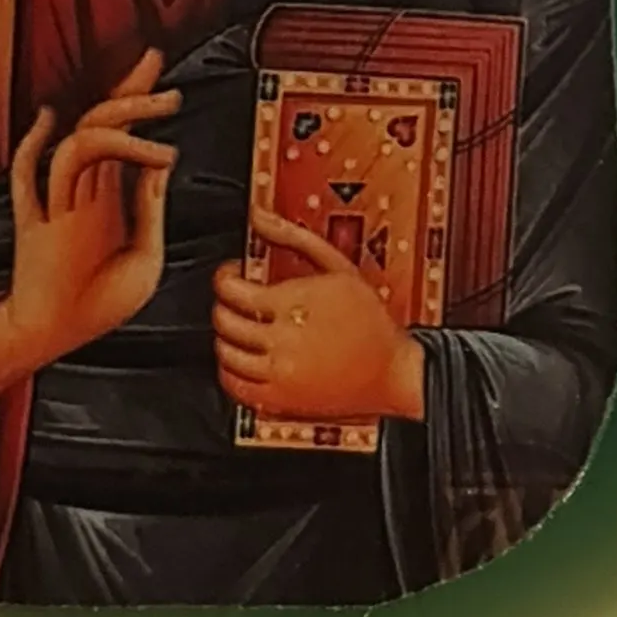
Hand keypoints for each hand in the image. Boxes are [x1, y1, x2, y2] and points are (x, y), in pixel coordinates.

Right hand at [0, 49, 180, 394]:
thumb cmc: (100, 305)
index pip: (124, 134)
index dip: (138, 98)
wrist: (58, 336)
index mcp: (109, 198)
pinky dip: (34, 147)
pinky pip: (27, 178)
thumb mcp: (145, 258)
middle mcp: (84, 193)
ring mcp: (57, 204)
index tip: (156, 65)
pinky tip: (50, 121)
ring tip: (153, 117)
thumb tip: (161, 163)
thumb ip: (149, 211)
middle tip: (157, 68)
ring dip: (114, 126)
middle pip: (102, 126)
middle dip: (128, 93)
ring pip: (78, 146)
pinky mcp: (34, 224)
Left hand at [214, 207, 428, 425]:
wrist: (392, 371)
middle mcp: (281, 339)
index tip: (232, 275)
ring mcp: (279, 372)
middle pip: (224, 321)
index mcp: (292, 303)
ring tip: (242, 329)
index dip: (224, 277)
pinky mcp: (281, 400)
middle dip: (224, 305)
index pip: (231, 289)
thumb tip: (259, 217)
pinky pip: (235, 387)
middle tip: (238, 300)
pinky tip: (244, 360)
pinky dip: (229, 371)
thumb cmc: (370, 320)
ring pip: (225, 354)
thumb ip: (294, 238)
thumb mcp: (339, 267)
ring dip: (225, 337)